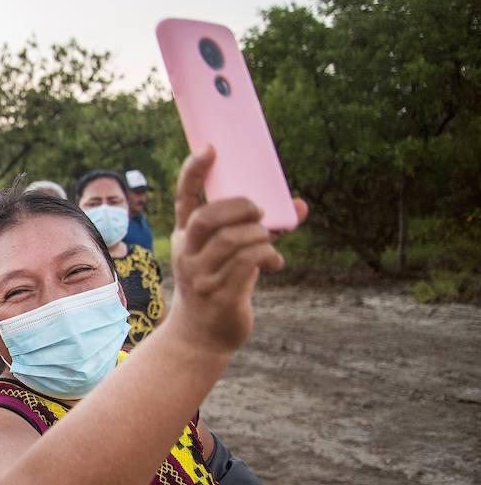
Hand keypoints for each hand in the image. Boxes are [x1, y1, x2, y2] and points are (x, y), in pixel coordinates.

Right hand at [168, 149, 307, 354]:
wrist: (202, 336)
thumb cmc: (219, 285)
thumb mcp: (228, 256)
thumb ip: (257, 229)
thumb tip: (300, 206)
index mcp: (185, 237)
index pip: (183, 198)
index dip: (194, 172)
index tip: (209, 149)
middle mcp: (188, 254)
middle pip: (207, 218)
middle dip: (238, 207)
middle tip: (259, 211)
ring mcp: (201, 276)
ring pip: (231, 241)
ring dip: (259, 235)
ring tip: (269, 241)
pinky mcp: (220, 295)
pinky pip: (247, 264)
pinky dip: (267, 257)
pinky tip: (274, 264)